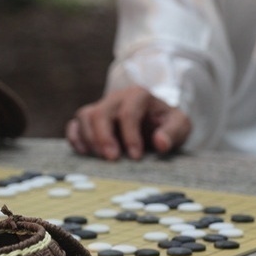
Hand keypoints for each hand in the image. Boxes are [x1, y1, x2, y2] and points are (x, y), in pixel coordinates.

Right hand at [66, 85, 191, 159]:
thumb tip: (161, 143)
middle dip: (104, 137)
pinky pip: (75, 124)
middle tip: (112, 159)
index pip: (128, 113)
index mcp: (138, 96)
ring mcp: (101, 107)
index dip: (130, 135)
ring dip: (89, 139)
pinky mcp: (91, 119)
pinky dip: (75, 138)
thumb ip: (172, 133)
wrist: (156, 119)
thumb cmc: (167, 123)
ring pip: (85, 116)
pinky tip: (84, 153)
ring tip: (100, 159)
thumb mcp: (179, 126)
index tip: (136, 156)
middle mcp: (116, 98)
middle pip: (101, 112)